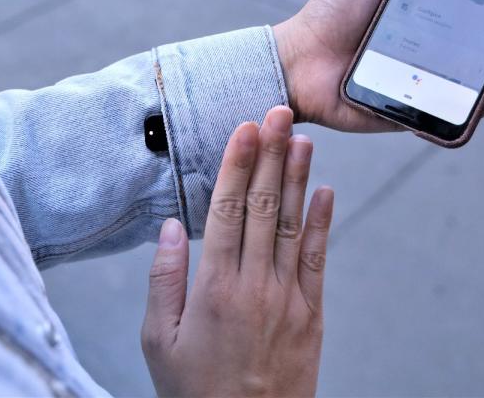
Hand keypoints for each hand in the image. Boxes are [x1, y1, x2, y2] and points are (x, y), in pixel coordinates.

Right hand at [142, 106, 332, 397]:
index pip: (228, 210)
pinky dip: (322, 223)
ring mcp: (289, 299)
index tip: (245, 129)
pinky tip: (325, 192)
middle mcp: (255, 285)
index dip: (238, 164)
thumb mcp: (158, 340)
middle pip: (265, 206)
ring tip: (302, 139)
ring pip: (295, 225)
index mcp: (214, 288)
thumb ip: (163, 280)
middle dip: (271, 155)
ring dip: (298, 178)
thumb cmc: (195, 392)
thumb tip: (170, 227)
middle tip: (279, 113)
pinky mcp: (312, 315)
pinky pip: (319, 259)